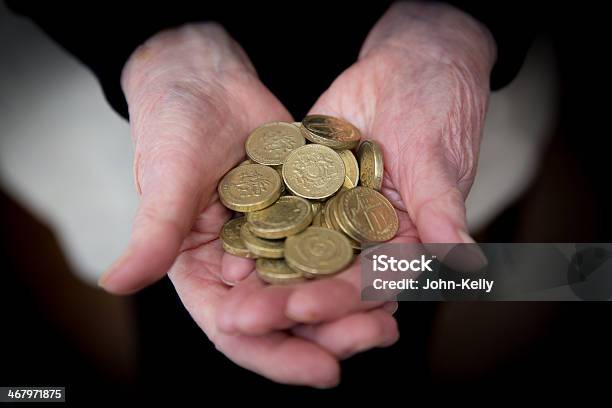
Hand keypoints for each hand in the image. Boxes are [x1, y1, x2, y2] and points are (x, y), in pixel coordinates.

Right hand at [97, 23, 397, 386]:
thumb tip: (116, 284)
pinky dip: (361, 260)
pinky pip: (336, 245)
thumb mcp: (166, 180)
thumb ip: (153, 233)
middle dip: (330, 334)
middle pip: (287, 316)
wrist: (207, 81)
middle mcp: (241, 268)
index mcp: (201, 273)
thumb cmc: (174, 128)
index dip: (277, 354)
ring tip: (394, 317)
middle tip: (377, 338)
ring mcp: (277, 243)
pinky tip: (396, 269)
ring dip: (355, 305)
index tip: (324, 372)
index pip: (237, 329)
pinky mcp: (306, 215)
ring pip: (317, 286)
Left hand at [217, 2, 493, 340]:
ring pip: (294, 254)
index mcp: (402, 244)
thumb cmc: (437, 107)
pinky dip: (252, 230)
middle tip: (243, 320)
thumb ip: (442, 213)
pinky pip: (277, 213)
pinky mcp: (303, 190)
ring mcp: (330, 216)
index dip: (338, 300)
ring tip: (226, 294)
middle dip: (286, 300)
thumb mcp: (437, 160)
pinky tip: (223, 246)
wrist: (407, 64)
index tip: (303, 309)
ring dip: (262, 277)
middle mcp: (363, 239)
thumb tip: (469, 265)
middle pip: (324, 279)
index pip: (370, 283)